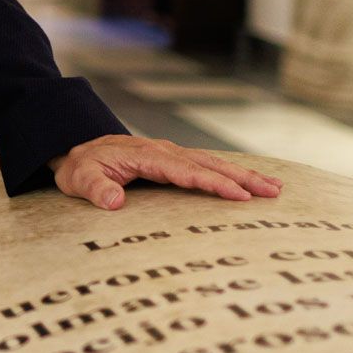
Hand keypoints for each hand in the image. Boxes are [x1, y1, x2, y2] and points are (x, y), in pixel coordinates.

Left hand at [50, 135, 283, 209]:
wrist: (76, 150)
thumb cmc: (80, 168)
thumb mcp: (80, 178)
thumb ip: (96, 189)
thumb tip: (114, 202)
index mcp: (146, 156)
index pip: (185, 170)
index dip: (212, 183)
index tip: (238, 195)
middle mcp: (164, 151)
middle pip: (209, 164)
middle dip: (242, 177)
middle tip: (273, 192)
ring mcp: (171, 154)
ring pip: (213, 163)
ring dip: (244, 174)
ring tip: (275, 187)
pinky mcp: (174, 160)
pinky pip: (207, 165)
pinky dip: (231, 172)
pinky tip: (251, 181)